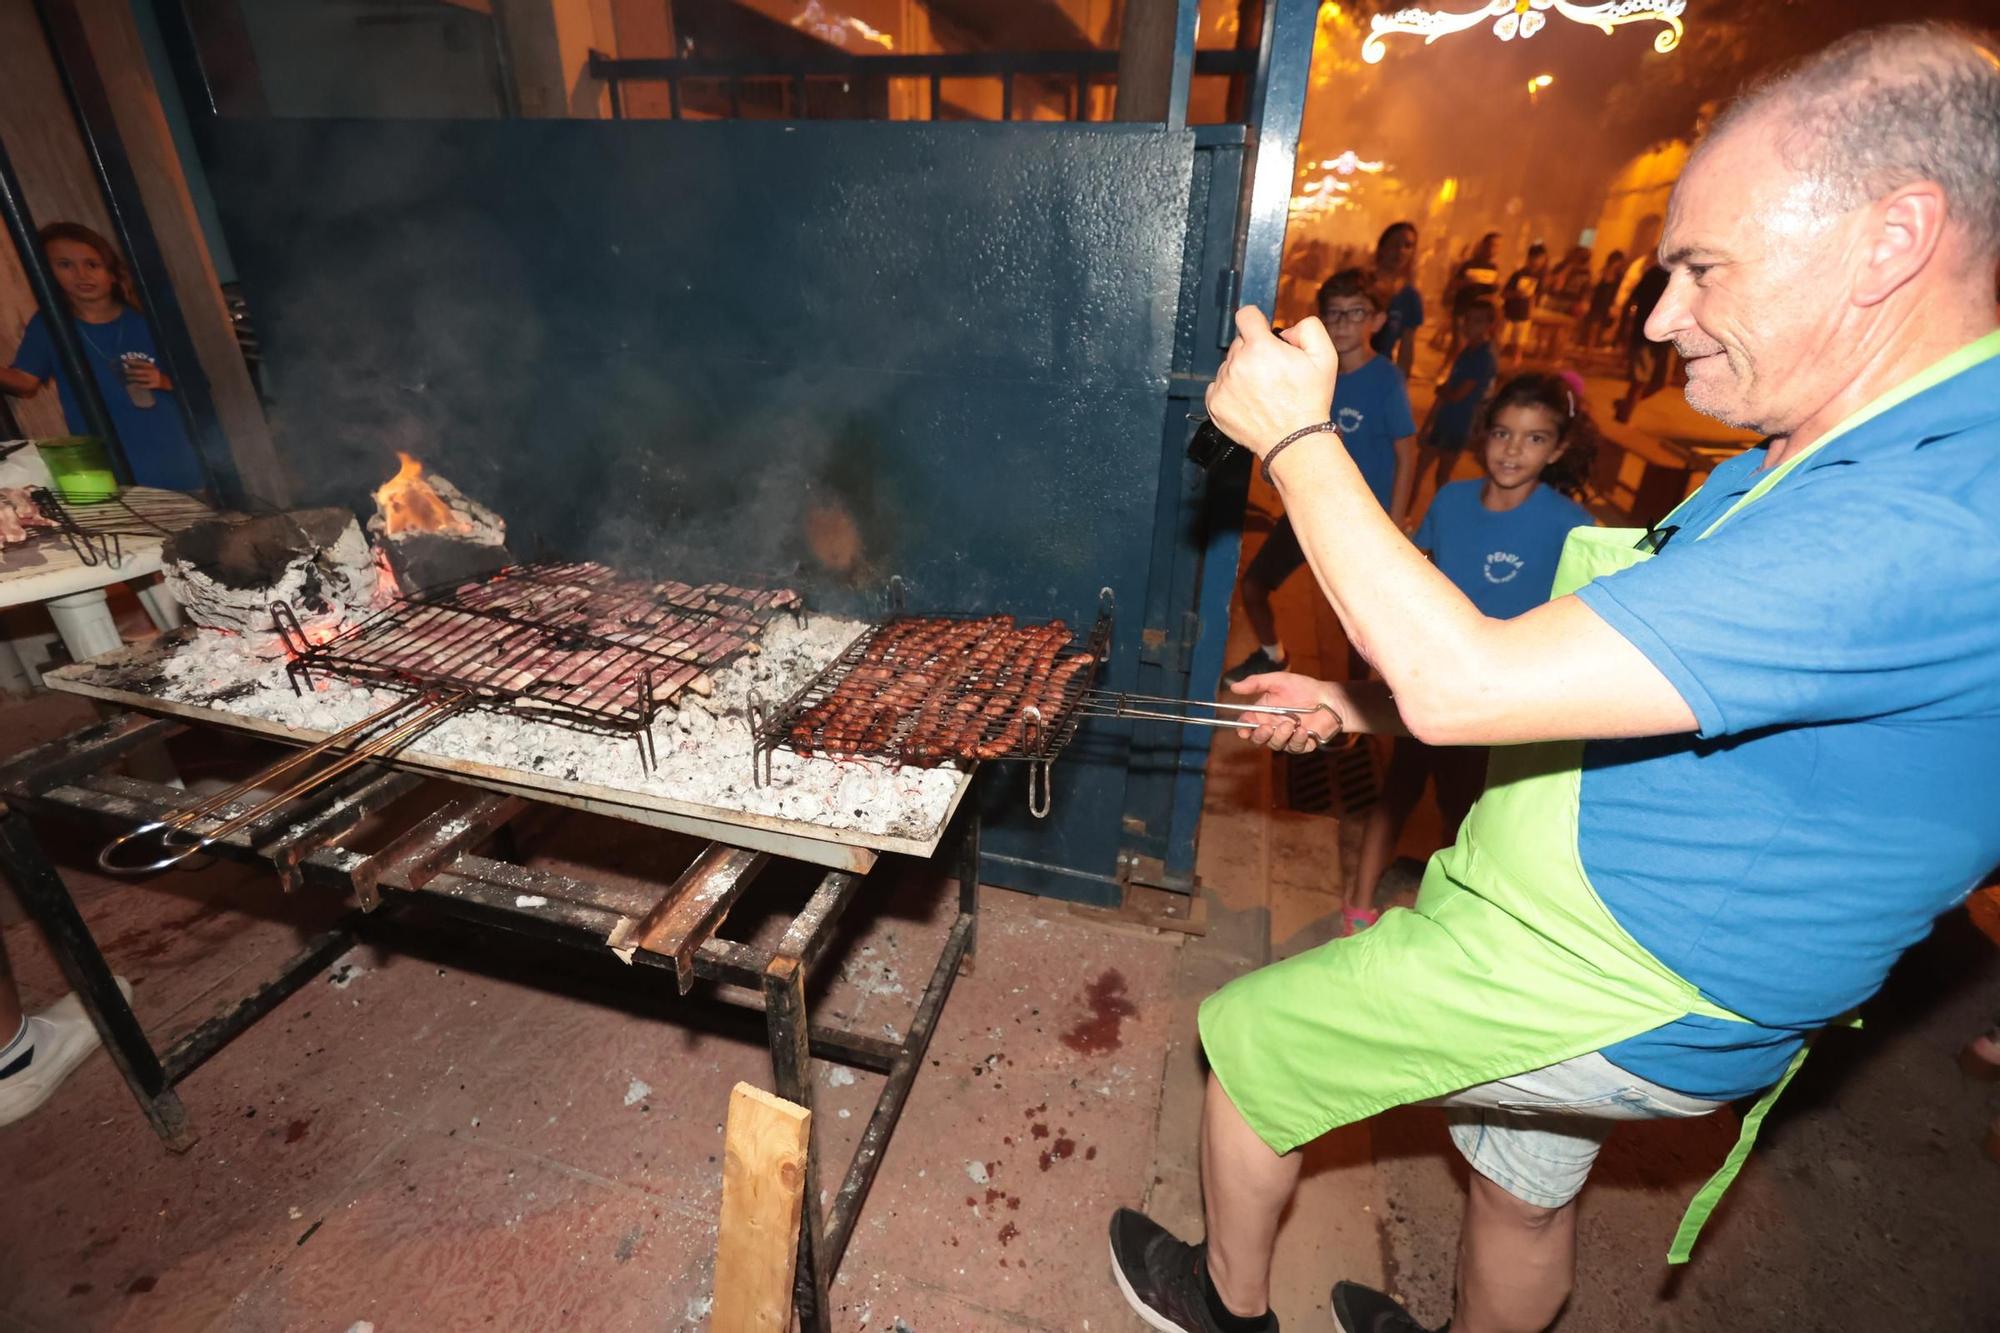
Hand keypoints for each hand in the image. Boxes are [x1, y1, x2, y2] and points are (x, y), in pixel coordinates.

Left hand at [124, 359, 169, 390]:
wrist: (166, 381)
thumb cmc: (155, 373)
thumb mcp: (150, 367)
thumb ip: (142, 364)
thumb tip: (129, 362)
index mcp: (151, 366)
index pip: (139, 363)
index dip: (131, 362)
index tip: (124, 361)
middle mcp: (153, 372)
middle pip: (139, 371)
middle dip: (130, 371)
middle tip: (124, 371)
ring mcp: (154, 379)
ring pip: (140, 378)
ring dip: (133, 378)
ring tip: (127, 378)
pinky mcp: (155, 385)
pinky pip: (145, 385)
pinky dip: (139, 385)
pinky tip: (134, 385)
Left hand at [1204, 306, 1338, 457]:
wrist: (1295, 440)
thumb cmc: (1309, 401)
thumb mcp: (1325, 356)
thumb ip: (1308, 328)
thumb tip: (1286, 330)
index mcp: (1260, 348)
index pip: (1245, 315)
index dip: (1256, 321)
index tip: (1260, 330)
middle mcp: (1237, 364)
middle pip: (1239, 343)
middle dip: (1254, 351)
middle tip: (1272, 371)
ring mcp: (1223, 385)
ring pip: (1228, 365)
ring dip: (1241, 372)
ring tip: (1262, 390)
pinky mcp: (1215, 403)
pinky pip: (1218, 386)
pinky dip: (1230, 391)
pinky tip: (1250, 401)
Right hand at [1228, 671, 1343, 752]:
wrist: (1329, 698)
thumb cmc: (1303, 688)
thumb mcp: (1278, 680)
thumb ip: (1256, 683)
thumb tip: (1233, 686)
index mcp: (1263, 714)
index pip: (1246, 725)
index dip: (1243, 729)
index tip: (1244, 729)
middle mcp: (1272, 727)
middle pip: (1258, 739)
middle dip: (1260, 735)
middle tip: (1267, 727)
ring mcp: (1286, 737)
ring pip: (1275, 745)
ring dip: (1281, 736)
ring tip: (1290, 724)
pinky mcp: (1301, 744)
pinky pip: (1294, 747)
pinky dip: (1297, 739)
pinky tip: (1302, 730)